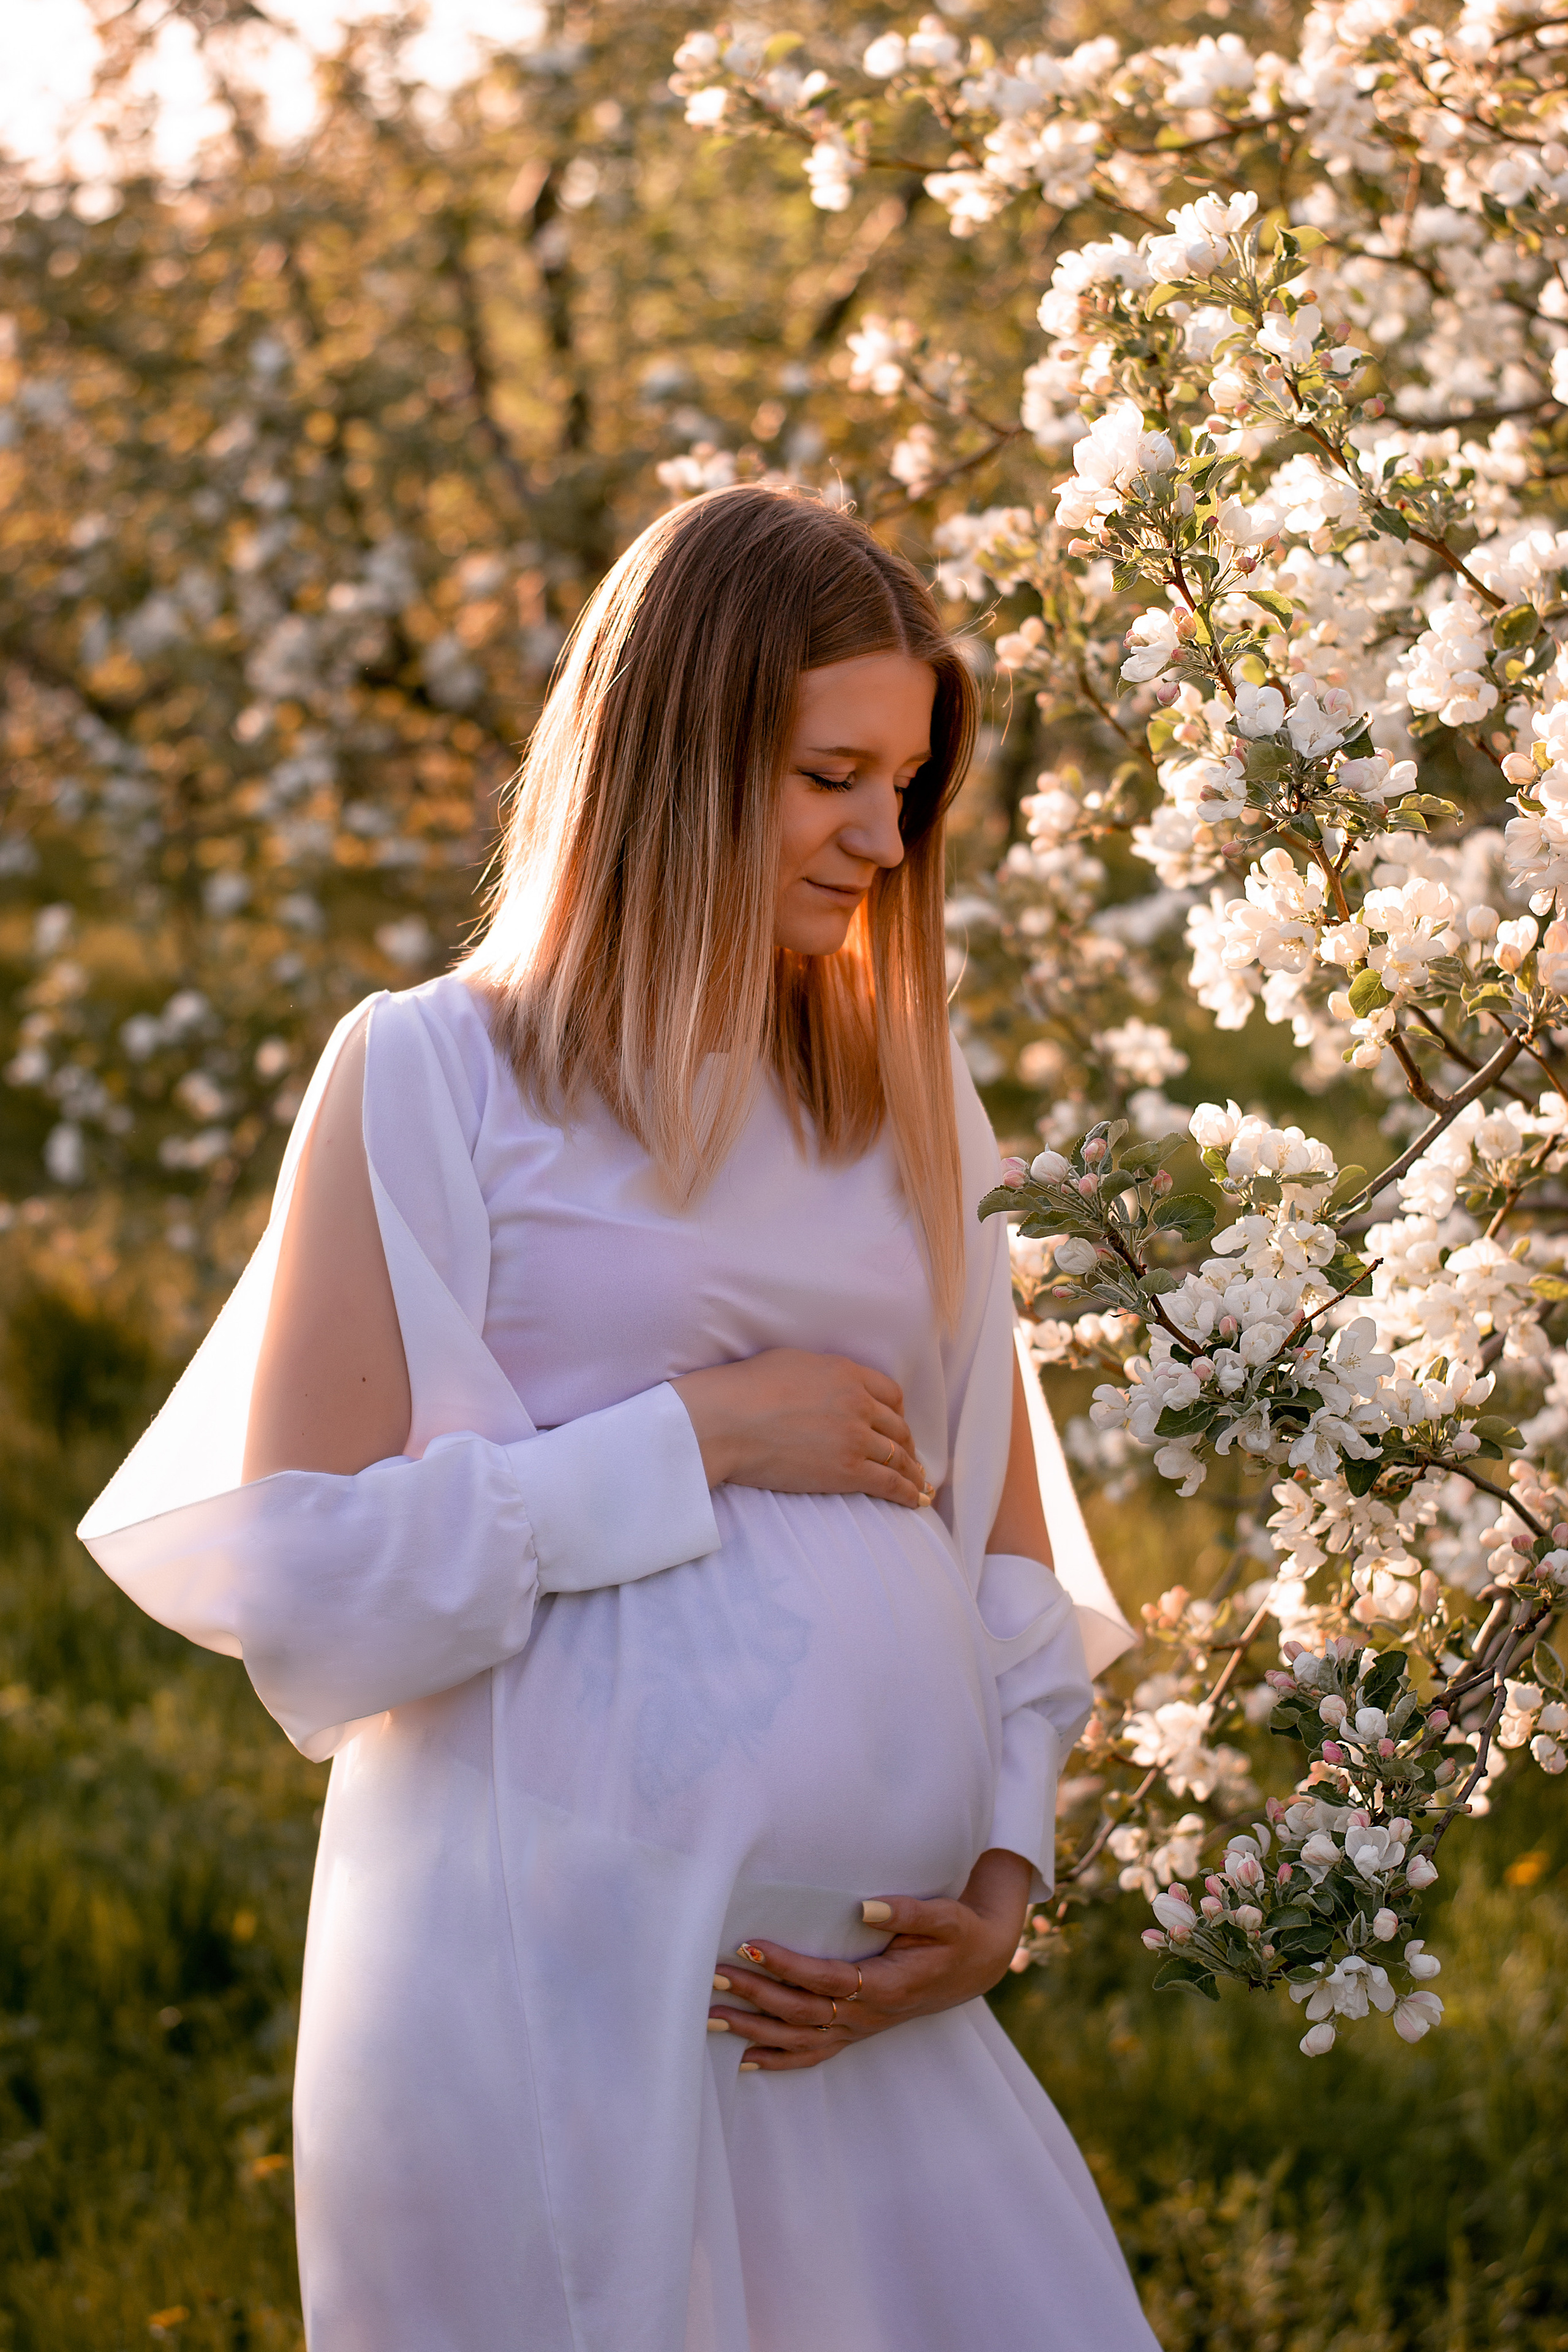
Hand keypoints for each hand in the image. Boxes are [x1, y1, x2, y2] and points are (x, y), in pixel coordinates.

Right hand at [672, 1347, 932, 1509]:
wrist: (726, 1421)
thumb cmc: (745, 1388)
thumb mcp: (792, 1362)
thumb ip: (822, 1374)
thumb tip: (827, 1385)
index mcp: (846, 1373)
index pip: (890, 1393)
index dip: (897, 1412)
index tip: (897, 1424)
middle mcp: (858, 1403)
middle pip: (897, 1426)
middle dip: (907, 1444)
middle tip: (909, 1457)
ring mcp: (855, 1438)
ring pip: (897, 1456)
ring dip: (911, 1471)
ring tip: (918, 1483)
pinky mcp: (847, 1471)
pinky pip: (888, 1483)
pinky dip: (906, 1492)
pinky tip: (914, 1500)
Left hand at [707, 1849, 1030, 2071]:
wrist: (977, 1965)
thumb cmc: (957, 1935)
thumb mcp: (944, 1918)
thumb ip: (907, 1912)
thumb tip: (866, 1906)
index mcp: (886, 1986)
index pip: (825, 1979)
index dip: (786, 1965)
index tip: (749, 1945)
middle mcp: (868, 2015)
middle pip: (803, 2012)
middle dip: (756, 1995)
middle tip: (714, 1975)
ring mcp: (860, 2029)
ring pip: (800, 2039)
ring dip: (754, 2030)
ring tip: (711, 2016)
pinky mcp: (857, 2032)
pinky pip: (814, 2054)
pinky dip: (779, 2060)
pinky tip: (744, 2059)